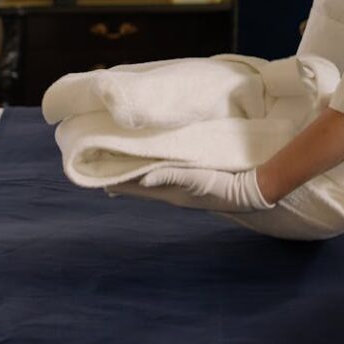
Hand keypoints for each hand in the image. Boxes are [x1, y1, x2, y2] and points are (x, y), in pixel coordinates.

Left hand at [105, 166, 274, 213]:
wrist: (254, 189)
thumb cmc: (226, 186)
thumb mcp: (198, 181)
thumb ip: (172, 176)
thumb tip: (142, 177)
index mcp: (168, 191)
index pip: (131, 184)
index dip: (111, 175)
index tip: (89, 164)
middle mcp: (171, 188)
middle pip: (136, 179)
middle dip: (117, 167)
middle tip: (97, 154)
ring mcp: (182, 182)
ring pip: (149, 172)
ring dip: (133, 163)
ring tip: (117, 152)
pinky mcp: (193, 174)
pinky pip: (165, 166)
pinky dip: (152, 159)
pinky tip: (153, 152)